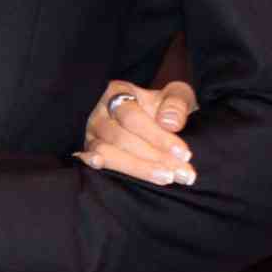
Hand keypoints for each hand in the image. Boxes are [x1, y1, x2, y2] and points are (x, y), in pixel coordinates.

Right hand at [77, 78, 198, 186]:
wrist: (154, 117)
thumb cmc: (163, 107)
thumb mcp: (175, 96)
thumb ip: (176, 104)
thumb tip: (169, 123)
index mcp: (120, 93)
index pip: (134, 118)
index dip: (158, 137)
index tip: (184, 154)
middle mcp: (102, 113)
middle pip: (121, 138)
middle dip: (155, 158)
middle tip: (183, 173)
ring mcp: (93, 133)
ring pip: (106, 152)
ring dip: (137, 168)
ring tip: (165, 178)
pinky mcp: (89, 151)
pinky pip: (87, 158)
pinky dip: (92, 163)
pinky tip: (100, 166)